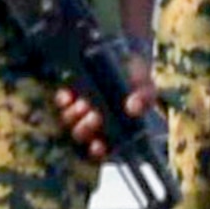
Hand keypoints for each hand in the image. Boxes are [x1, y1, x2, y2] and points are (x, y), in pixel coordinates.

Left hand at [52, 44, 159, 161]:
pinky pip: (62, 101)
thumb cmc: (137, 80)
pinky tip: (68, 96)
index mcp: (113, 130)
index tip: (98, 145)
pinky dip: (64, 100)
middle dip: (86, 128)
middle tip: (95, 117)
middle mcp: (93, 123)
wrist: (124, 57)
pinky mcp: (71, 94)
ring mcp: (79, 109)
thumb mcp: (147, 88)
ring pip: (69, 121)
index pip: (100, 149)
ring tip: (84, 104)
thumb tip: (132, 108)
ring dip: (74, 116)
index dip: (98, 151)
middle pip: (82, 135)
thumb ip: (145, 98)